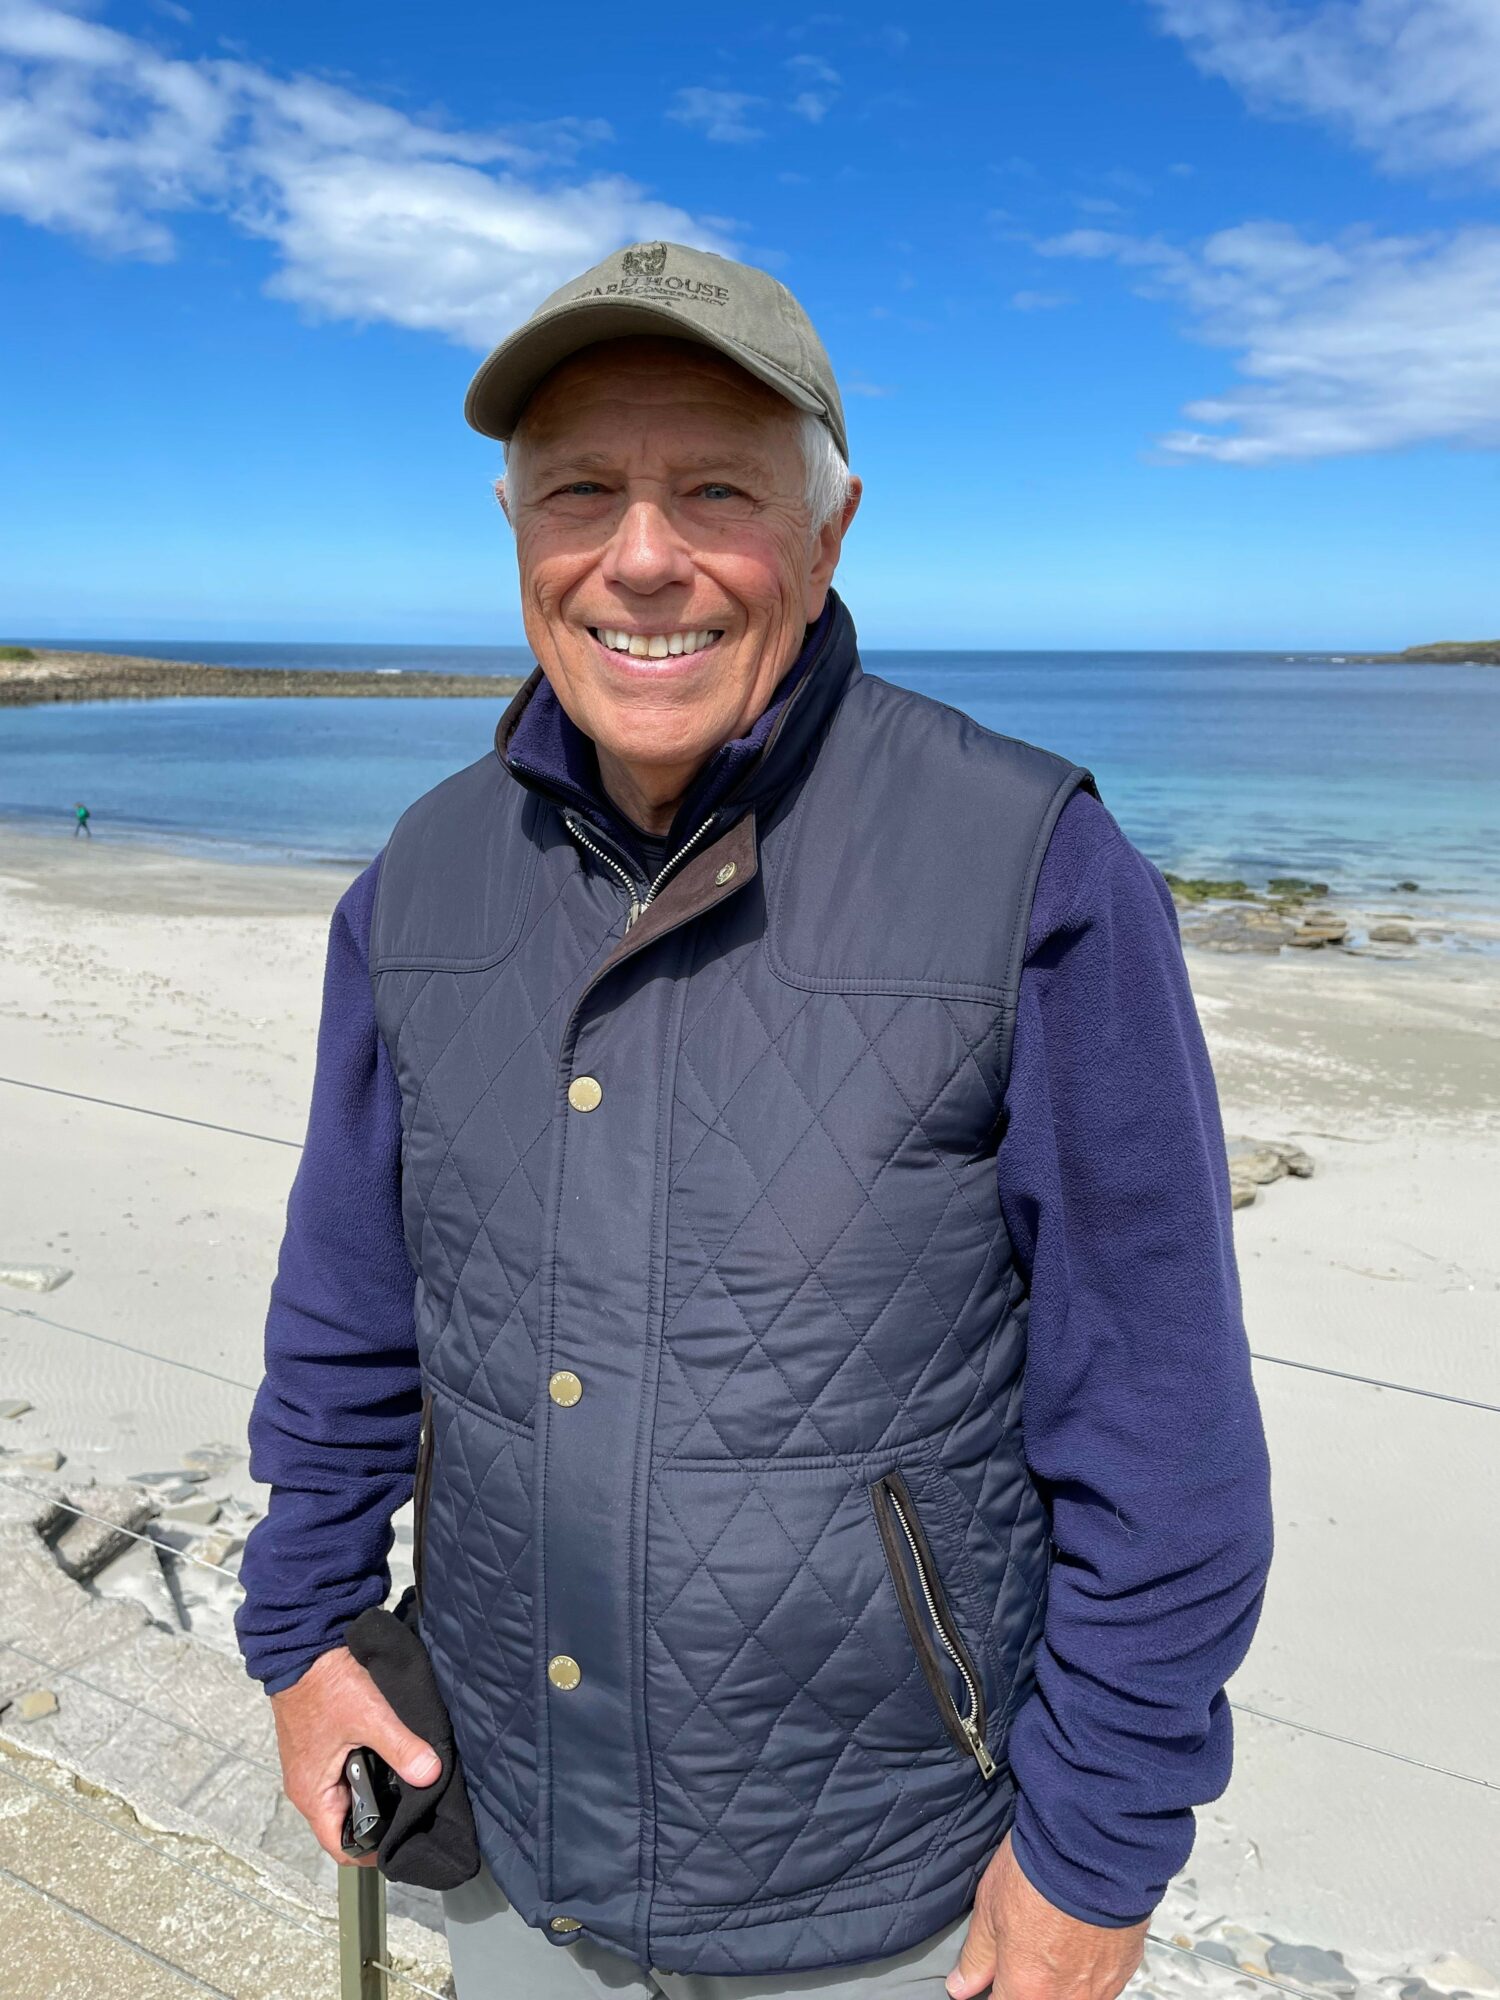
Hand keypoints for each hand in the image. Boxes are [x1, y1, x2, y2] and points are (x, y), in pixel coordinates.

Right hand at [269, 1644, 439, 1865]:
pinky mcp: (320, 1748)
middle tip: (413, 1814)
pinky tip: (390, 1761)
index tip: (401, 1846)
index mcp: (312, 1793)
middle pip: (345, 1823)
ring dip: (373, 1795)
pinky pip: (344, 1774)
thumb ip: (402, 1748)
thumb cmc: (325, 1685)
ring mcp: (313, 1766)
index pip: (340, 1846)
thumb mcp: (370, 1717)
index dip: (370, 1853)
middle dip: (378, 1822)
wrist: (303, 1647)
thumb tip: (430, 1774)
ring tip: (406, 1788)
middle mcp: (308, 1786)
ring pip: (347, 1797)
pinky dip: (366, 1773)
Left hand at [947, 1831, 1148, 1999]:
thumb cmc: (1041, 1872)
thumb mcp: (990, 1908)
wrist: (1097, 1847)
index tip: (995, 1973)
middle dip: (1028, 1983)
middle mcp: (1065, 1998)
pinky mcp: (1125, 1968)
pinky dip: (1089, 1968)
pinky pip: (1101, 1982)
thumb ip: (977, 1956)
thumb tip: (961, 1985)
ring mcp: (1100, 1987)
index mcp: (1026, 1989)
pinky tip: (1082, 1937)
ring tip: (1055, 1938)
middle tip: (1026, 1948)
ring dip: (1060, 1979)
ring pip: (1072, 1996)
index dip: (993, 1989)